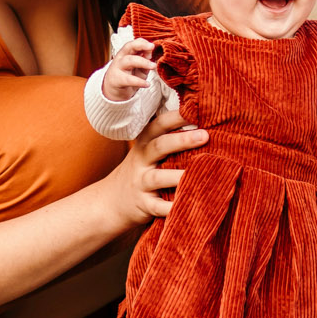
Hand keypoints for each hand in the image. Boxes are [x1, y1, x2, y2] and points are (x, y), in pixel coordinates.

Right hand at [102, 37, 156, 100]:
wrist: (114, 91)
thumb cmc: (128, 77)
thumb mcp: (139, 68)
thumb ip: (145, 60)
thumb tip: (151, 53)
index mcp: (126, 53)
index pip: (133, 43)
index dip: (143, 42)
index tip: (152, 46)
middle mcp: (121, 58)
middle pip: (129, 47)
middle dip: (141, 46)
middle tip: (152, 48)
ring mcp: (117, 68)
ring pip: (129, 60)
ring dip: (143, 62)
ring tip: (153, 66)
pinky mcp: (117, 80)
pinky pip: (129, 80)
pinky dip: (139, 82)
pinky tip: (147, 84)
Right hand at [106, 107, 205, 225]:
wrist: (112, 201)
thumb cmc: (141, 170)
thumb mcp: (147, 150)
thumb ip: (168, 138)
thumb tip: (203, 122)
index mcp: (145, 143)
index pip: (159, 125)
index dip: (176, 117)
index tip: (195, 110)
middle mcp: (141, 160)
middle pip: (159, 146)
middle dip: (181, 140)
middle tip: (204, 135)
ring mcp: (141, 183)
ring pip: (158, 177)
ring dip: (178, 176)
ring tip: (199, 173)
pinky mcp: (144, 204)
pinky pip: (158, 206)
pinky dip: (171, 207)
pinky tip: (188, 205)